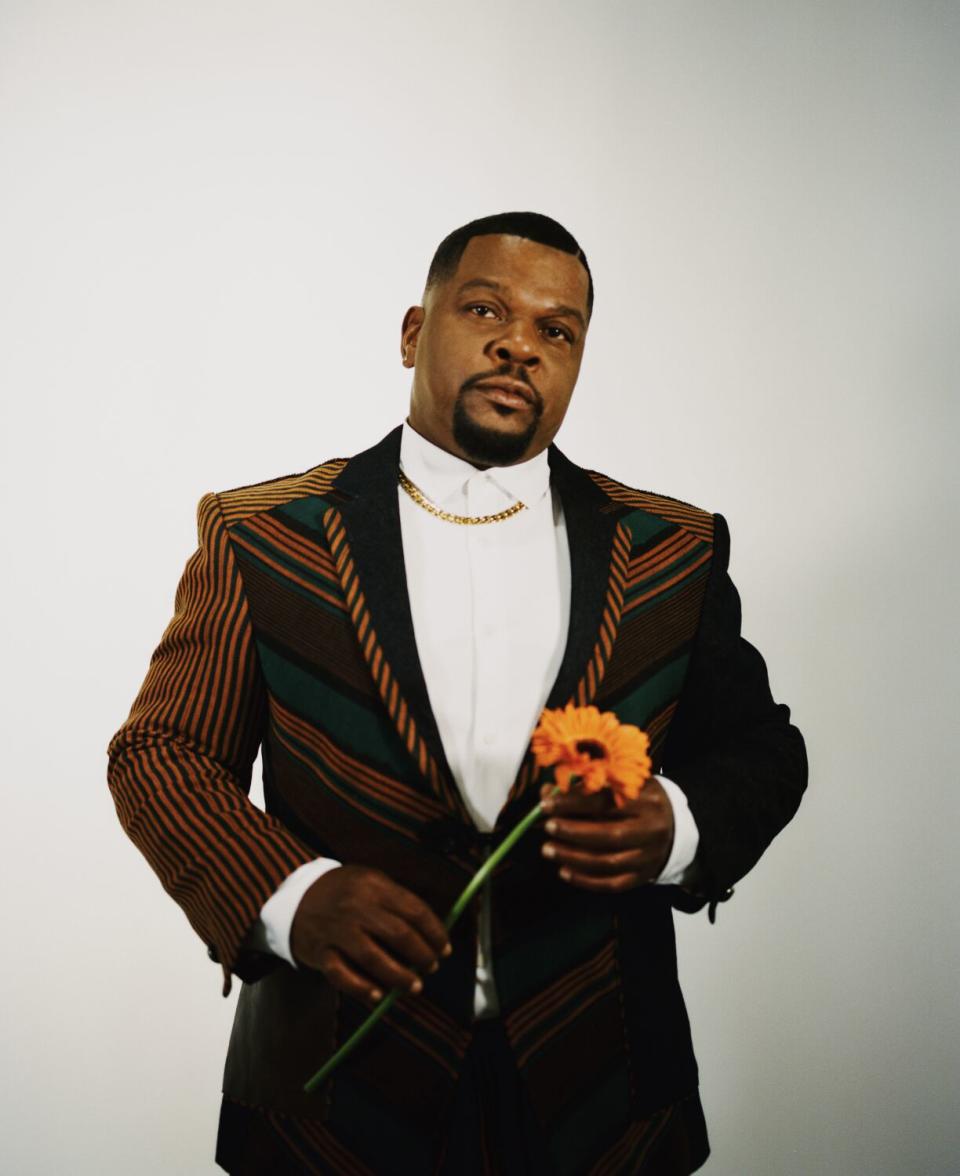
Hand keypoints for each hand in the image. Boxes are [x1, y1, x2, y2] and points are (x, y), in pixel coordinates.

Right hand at [290, 864, 451, 1006]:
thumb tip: (431, 930)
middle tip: (432, 967)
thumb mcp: (369, 882)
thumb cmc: (343, 891)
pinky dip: (363, 989)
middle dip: (422, 955)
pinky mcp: (321, 952)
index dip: (435, 932)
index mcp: (373, 886)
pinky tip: (379, 996)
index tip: (445, 948)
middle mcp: (356, 906)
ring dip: (399, 976)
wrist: (295, 897)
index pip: (414, 910)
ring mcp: (337, 930)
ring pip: (374, 958)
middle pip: (398, 935)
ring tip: (415, 986)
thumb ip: (396, 901)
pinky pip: (343, 975)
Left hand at [538, 777, 674, 890]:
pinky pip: (612, 884)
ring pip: (608, 862)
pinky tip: (564, 871)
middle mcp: (651, 830)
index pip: (606, 802)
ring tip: (548, 849)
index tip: (546, 804)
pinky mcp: (643, 877)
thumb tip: (548, 793)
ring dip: (573, 857)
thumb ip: (586, 787)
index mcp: (646, 800)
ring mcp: (648, 856)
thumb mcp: (622, 784)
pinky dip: (585, 880)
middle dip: (573, 832)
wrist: (676, 827)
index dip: (573, 803)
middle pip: (609, 834)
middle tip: (548, 827)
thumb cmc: (641, 800)